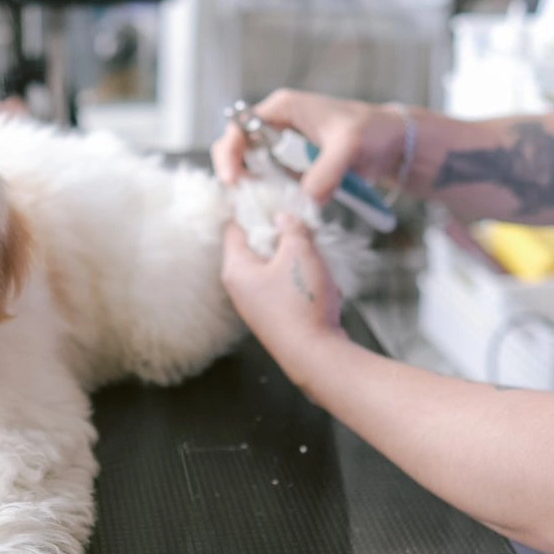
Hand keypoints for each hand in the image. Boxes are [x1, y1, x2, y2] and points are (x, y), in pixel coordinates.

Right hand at [211, 89, 409, 203]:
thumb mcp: (349, 147)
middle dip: (238, 175)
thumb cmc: (373, 130)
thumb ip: (326, 172)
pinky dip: (273, 196)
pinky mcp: (295, 166)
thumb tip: (306, 200)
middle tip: (245, 200)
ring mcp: (285, 147)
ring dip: (255, 189)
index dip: (229, 154)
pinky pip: (273, 182)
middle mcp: (278, 125)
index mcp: (282, 108)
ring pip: (254, 169)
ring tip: (263, 208)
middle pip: (239, 150)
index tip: (234, 181)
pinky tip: (281, 210)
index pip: (239, 128)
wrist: (394, 142)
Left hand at [221, 214, 343, 376]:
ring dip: (294, 258)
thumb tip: (285, 217)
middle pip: (255, 247)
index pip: (234, 227)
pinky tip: (319, 282)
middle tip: (301, 226)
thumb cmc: (301, 302)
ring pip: (274, 267)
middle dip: (280, 235)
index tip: (272, 199)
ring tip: (314, 255)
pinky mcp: (276, 318)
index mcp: (235, 268)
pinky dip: (301, 280)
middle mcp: (240, 289)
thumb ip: (291, 227)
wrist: (316, 355)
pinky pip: (285, 288)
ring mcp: (257, 305)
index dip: (252, 209)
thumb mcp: (299, 251)